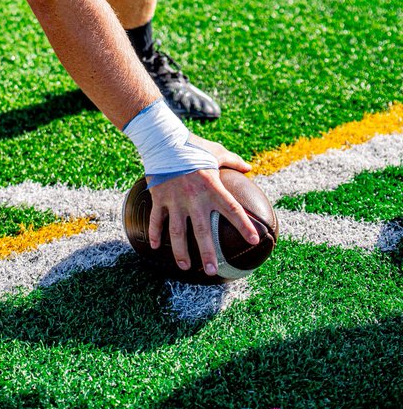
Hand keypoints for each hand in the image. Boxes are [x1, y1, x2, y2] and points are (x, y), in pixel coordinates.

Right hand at [147, 138, 258, 275]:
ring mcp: (175, 199)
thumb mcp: (216, 151)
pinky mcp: (159, 197)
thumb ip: (233, 161)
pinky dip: (154, 233)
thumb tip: (249, 167)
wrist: (163, 138)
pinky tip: (155, 248)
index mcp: (212, 187)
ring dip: (181, 251)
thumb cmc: (193, 146)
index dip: (244, 225)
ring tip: (185, 267)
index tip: (254, 240)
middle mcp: (194, 197)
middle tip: (212, 270)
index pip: (233, 210)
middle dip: (207, 252)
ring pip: (177, 231)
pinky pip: (156, 219)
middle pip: (202, 230)